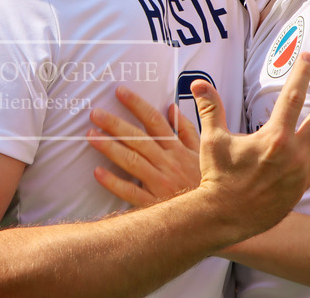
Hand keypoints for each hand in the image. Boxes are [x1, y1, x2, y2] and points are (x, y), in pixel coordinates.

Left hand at [87, 87, 200, 206]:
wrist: (218, 216)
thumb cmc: (208, 183)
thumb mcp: (205, 153)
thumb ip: (188, 130)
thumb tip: (172, 108)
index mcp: (178, 149)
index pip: (155, 121)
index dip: (137, 105)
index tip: (120, 92)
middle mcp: (168, 164)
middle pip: (138, 139)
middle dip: (116, 124)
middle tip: (95, 113)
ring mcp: (160, 184)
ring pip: (132, 162)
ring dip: (110, 148)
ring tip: (91, 136)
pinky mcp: (155, 204)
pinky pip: (132, 192)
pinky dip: (115, 183)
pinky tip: (98, 172)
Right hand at [196, 52, 309, 238]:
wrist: (227, 216)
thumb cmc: (218, 176)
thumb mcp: (212, 139)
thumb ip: (210, 109)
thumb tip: (198, 83)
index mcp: (274, 137)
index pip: (292, 98)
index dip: (301, 74)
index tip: (308, 57)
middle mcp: (294, 153)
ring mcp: (301, 172)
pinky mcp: (301, 188)